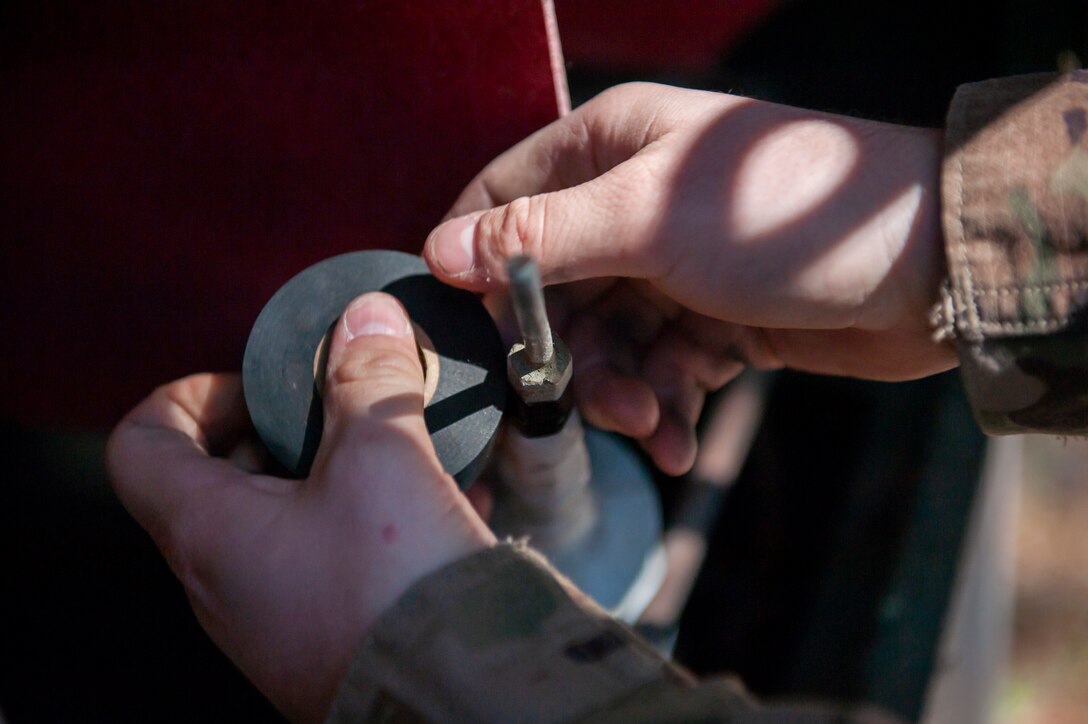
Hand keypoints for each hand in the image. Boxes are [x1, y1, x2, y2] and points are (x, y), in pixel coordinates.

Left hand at [106, 293, 494, 722]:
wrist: (456, 696)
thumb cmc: (396, 584)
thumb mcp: (383, 456)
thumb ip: (367, 378)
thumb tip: (367, 317)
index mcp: (209, 533)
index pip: (141, 446)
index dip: (187, 396)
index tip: (253, 383)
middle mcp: (223, 583)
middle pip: (211, 483)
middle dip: (271, 431)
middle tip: (330, 409)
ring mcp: (271, 619)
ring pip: (274, 525)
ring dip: (323, 477)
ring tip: (391, 453)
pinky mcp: (323, 639)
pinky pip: (325, 564)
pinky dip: (361, 523)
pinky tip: (432, 501)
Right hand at [424, 82, 955, 473]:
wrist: (927, 271)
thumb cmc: (782, 219)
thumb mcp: (649, 220)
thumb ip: (540, 239)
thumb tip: (438, 249)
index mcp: (610, 147)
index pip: (504, 197)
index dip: (478, 264)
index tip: (469, 332)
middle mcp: (632, 202)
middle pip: (551, 289)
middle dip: (565, 355)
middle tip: (590, 404)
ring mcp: (671, 265)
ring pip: (604, 340)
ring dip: (618, 392)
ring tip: (651, 425)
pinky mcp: (710, 320)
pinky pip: (658, 368)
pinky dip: (663, 404)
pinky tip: (679, 436)